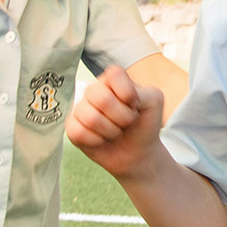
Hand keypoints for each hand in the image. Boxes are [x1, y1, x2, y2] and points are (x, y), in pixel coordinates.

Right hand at [66, 66, 167, 180]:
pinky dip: (96, 141)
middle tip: (126, 122)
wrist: (137, 153)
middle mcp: (94, 90)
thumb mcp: (154, 103)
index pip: (114, 74)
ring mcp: (80, 108)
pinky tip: (101, 140)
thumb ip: (144, 92)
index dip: (127, 94)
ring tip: (115, 131)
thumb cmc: (143, 125)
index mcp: (112, 80)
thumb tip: (124, 98)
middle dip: (122, 117)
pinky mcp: (72, 127)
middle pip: (102, 98)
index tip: (135, 106)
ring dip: (110, 131)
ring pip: (91, 118)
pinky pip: (78, 132)